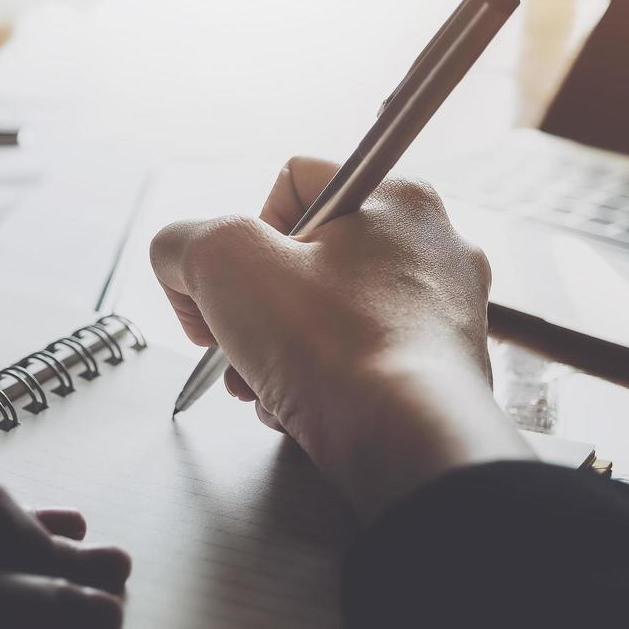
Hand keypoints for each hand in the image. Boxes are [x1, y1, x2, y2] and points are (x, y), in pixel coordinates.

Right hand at [151, 156, 531, 521]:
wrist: (411, 443)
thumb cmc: (334, 347)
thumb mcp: (222, 264)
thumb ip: (182, 242)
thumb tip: (181, 264)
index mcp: (393, 195)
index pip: (289, 184)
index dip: (242, 236)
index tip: (232, 288)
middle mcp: (432, 243)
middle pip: (307, 259)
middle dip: (256, 309)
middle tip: (239, 346)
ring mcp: (446, 307)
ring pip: (331, 315)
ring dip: (281, 352)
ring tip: (268, 387)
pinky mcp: (447, 366)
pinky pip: (364, 360)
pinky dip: (325, 382)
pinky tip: (305, 410)